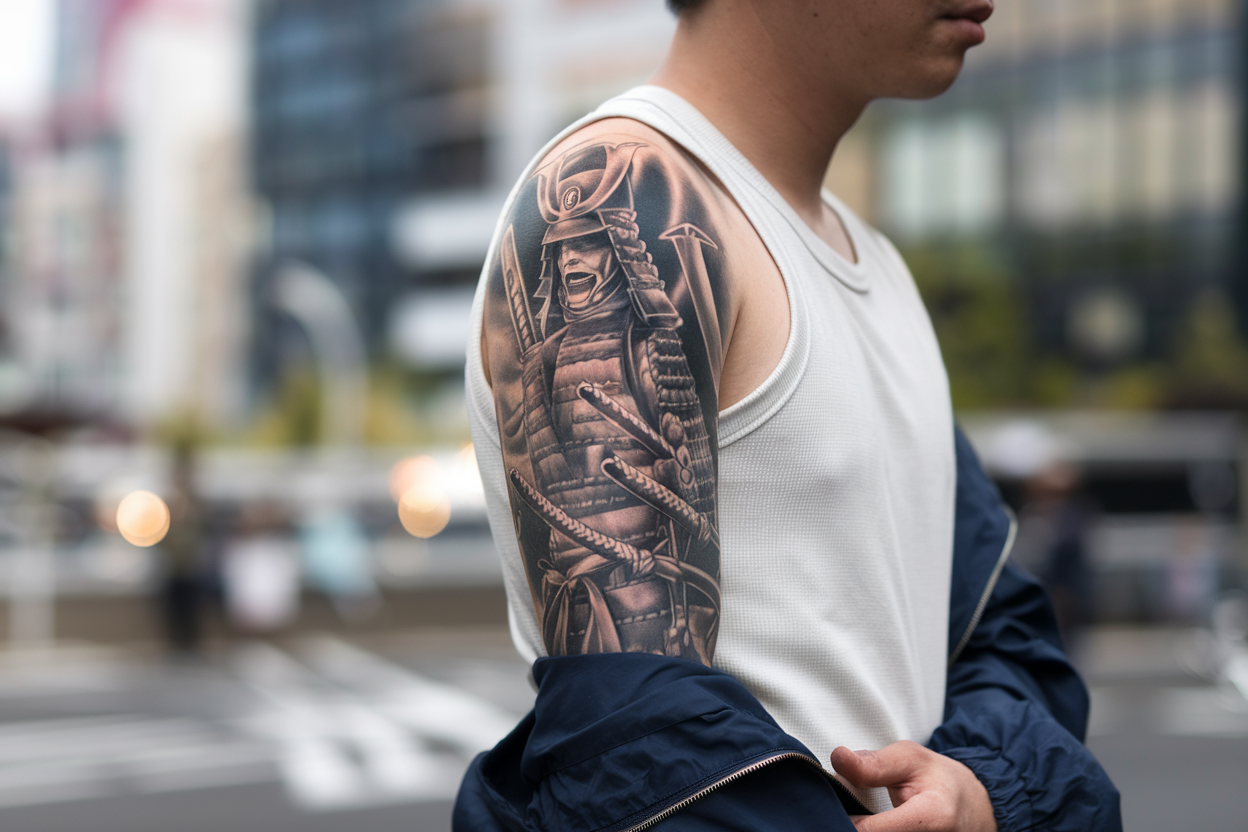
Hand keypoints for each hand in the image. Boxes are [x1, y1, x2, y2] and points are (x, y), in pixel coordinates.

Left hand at [830, 741, 996, 831]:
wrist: (975, 808)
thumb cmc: (942, 781)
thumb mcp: (910, 758)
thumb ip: (873, 763)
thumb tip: (838, 758)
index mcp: (931, 818)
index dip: (845, 820)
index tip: (838, 807)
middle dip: (852, 826)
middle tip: (851, 810)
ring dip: (863, 830)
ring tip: (865, 816)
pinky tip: (874, 826)